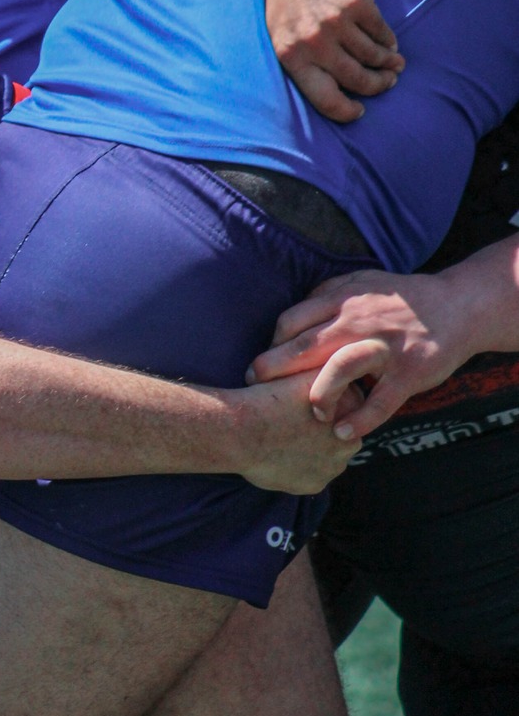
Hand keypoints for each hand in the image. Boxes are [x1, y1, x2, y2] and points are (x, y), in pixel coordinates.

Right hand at [227, 373, 364, 493]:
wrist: (240, 429)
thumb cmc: (266, 396)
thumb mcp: (299, 371)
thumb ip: (324, 371)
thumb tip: (333, 369)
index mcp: (352, 409)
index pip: (346, 404)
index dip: (321, 402)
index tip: (299, 402)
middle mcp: (351, 440)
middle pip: (339, 432)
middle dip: (321, 429)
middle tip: (292, 421)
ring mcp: (334, 465)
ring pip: (326, 456)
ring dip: (311, 449)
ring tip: (283, 437)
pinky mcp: (316, 483)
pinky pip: (309, 474)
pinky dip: (297, 467)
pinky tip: (279, 454)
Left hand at [249, 269, 476, 440]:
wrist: (458, 305)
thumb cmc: (400, 299)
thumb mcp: (360, 284)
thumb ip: (325, 296)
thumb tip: (290, 318)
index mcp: (342, 300)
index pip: (291, 322)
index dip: (271, 345)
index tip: (262, 365)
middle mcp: (359, 321)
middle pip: (306, 346)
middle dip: (273, 369)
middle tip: (256, 387)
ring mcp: (384, 347)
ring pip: (341, 368)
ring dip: (318, 393)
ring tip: (309, 413)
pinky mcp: (409, 372)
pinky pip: (381, 400)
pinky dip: (360, 419)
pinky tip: (342, 432)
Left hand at [261, 0, 402, 123]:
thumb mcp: (280, 31)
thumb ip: (302, 59)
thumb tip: (332, 89)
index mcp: (290, 54)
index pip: (324, 98)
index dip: (346, 111)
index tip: (359, 110)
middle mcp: (313, 42)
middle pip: (356, 80)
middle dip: (376, 86)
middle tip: (386, 83)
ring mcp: (337, 22)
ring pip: (373, 57)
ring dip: (388, 64)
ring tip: (393, 65)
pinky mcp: (359, 2)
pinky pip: (382, 33)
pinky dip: (389, 42)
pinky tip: (390, 44)